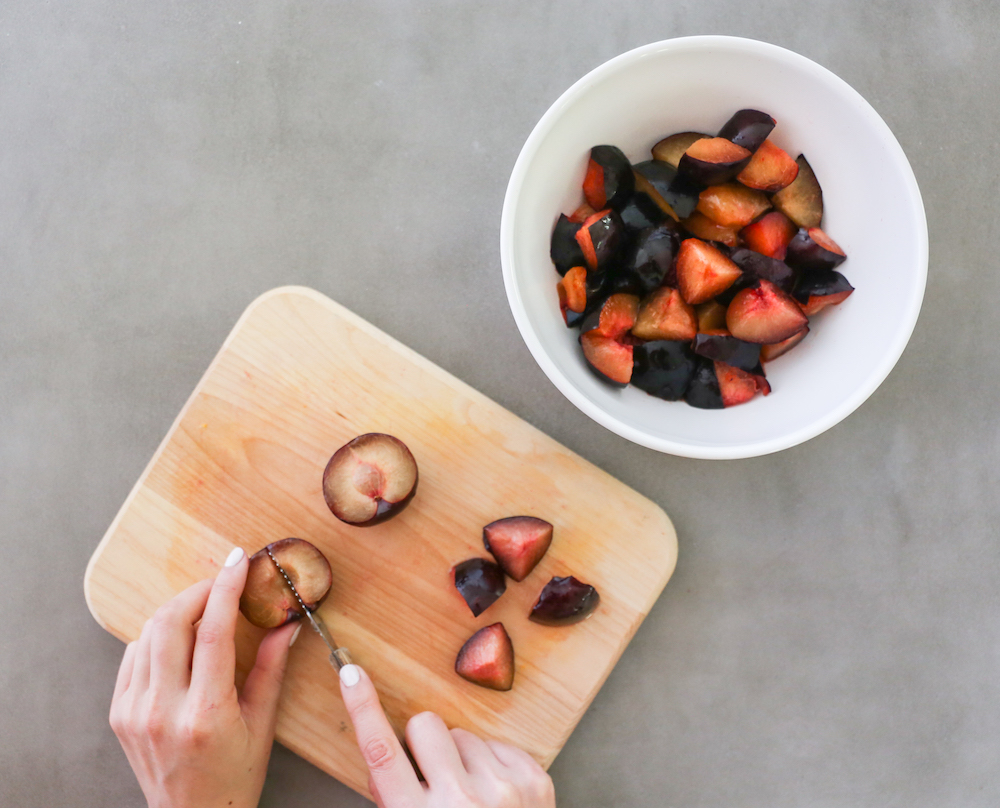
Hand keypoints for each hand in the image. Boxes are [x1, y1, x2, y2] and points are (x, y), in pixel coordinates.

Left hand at [109, 546, 298, 807]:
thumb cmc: (234, 776)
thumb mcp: (262, 725)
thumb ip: (272, 669)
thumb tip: (286, 623)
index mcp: (206, 715)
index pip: (214, 633)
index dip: (227, 588)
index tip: (239, 561)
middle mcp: (163, 711)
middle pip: (170, 623)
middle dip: (198, 590)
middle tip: (222, 580)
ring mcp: (134, 712)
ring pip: (148, 634)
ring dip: (178, 610)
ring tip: (205, 609)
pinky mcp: (119, 714)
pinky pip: (134, 655)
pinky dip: (157, 636)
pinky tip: (180, 640)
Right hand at [339, 664, 555, 807]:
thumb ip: (394, 799)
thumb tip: (385, 755)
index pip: (382, 752)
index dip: (363, 709)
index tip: (352, 674)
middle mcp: (460, 801)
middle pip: (425, 725)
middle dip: (424, 743)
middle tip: (434, 777)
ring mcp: (502, 789)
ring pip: (463, 733)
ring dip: (462, 757)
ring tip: (471, 796)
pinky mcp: (533, 781)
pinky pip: (497, 743)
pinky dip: (492, 764)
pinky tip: (495, 794)